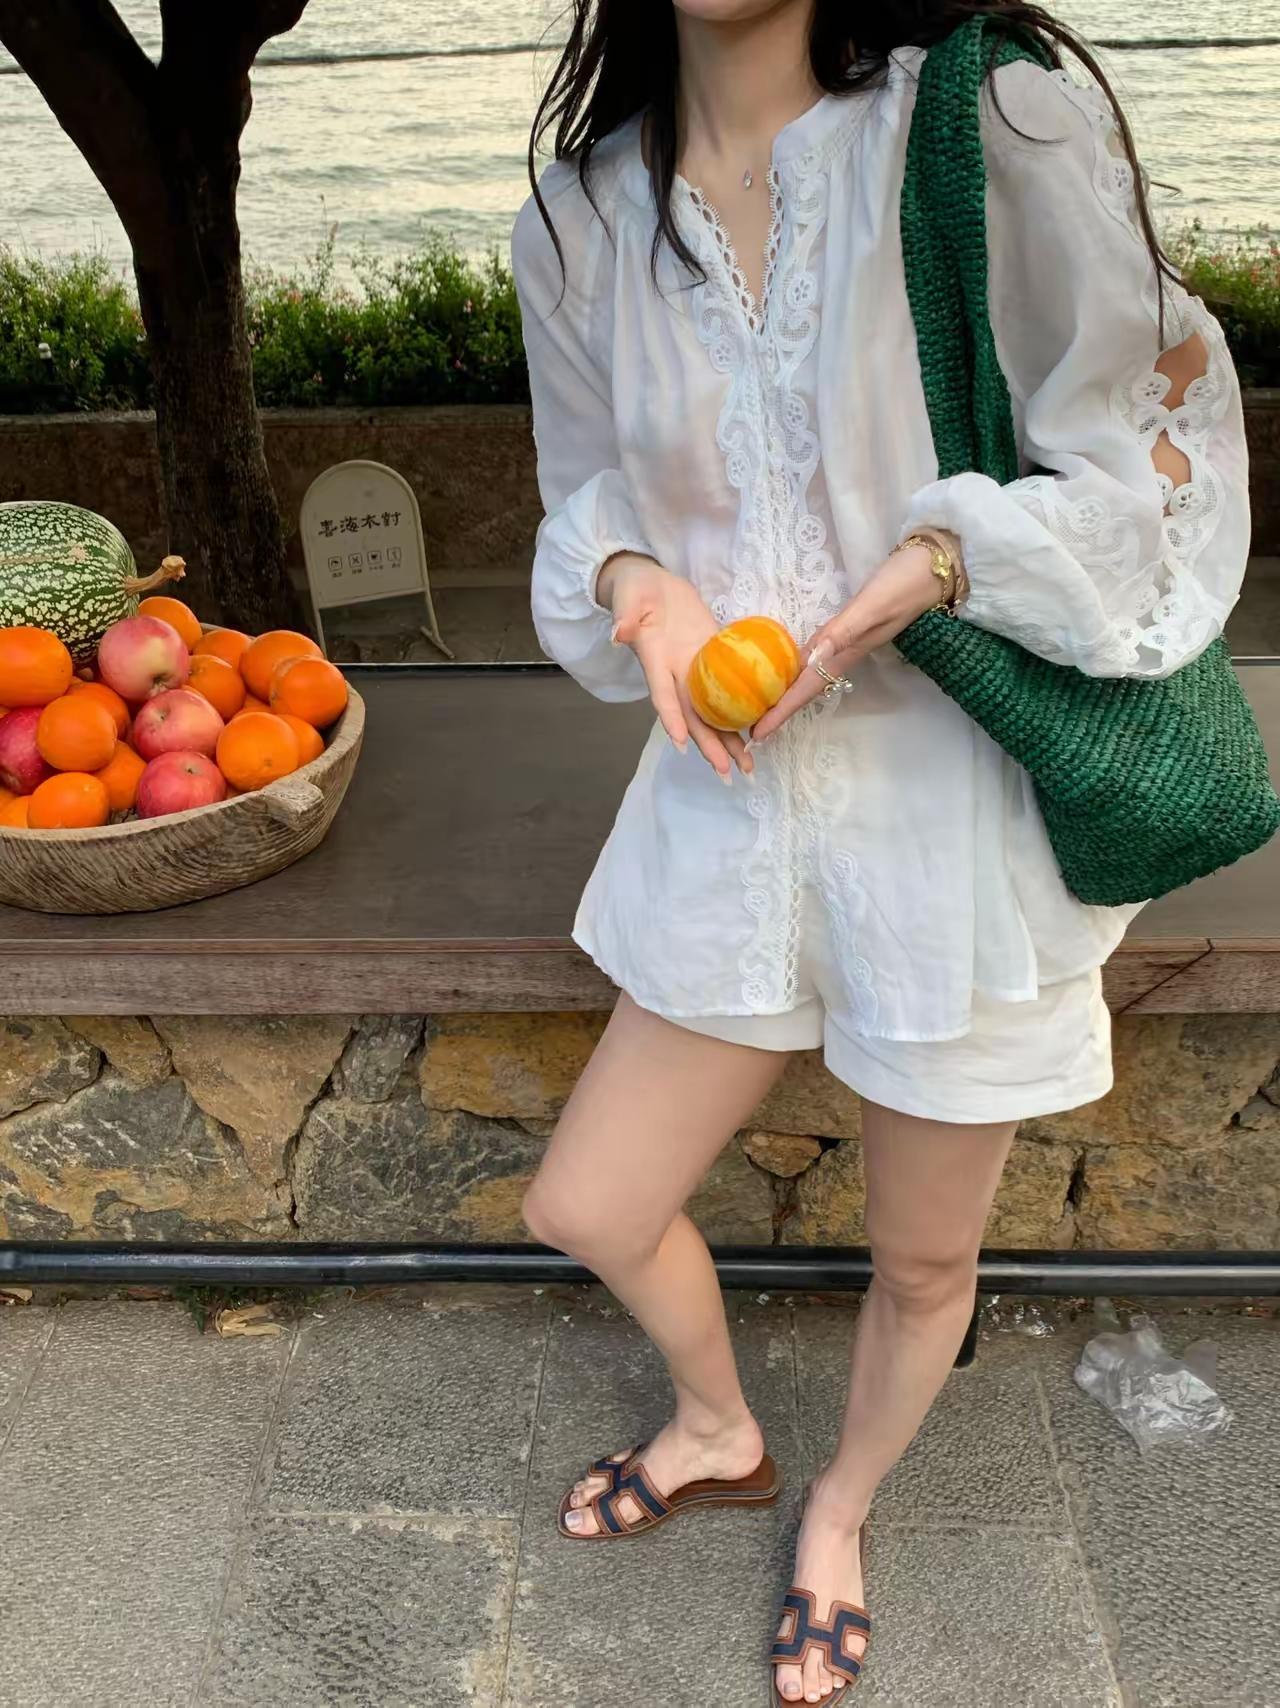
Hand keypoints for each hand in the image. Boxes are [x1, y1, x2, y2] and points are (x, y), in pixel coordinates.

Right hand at [598, 551, 753, 779]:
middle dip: (709, 746)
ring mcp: (693, 670)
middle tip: (727, 774)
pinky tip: (756, 729)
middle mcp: (674, 674)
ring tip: (747, 766)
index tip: (681, 744)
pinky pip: (726, 691)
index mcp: (655, 660)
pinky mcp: (710, 659)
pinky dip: (739, 711)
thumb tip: (619, 634)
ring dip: (728, 740)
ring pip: (712, 712)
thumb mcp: (629, 597)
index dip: (672, 718)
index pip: (663, 694)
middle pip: (693, 717)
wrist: (651, 584)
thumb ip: (625, 616)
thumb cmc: (635, 589)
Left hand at [749, 539, 956, 743]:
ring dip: (789, 694)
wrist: (938, 565)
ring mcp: (849, 640)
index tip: (757, 734)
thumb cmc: (906, 582)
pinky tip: (791, 666)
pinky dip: (801, 667)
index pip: (806, 687)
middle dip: (780, 710)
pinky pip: (819, 656)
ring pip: (811, 675)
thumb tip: (813, 658)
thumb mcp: (873, 607)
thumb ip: (843, 631)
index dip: (782, 711)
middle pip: (806, 689)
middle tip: (752, 730)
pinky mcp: (852, 627)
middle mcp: (846, 651)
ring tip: (765, 706)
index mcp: (847, 651)